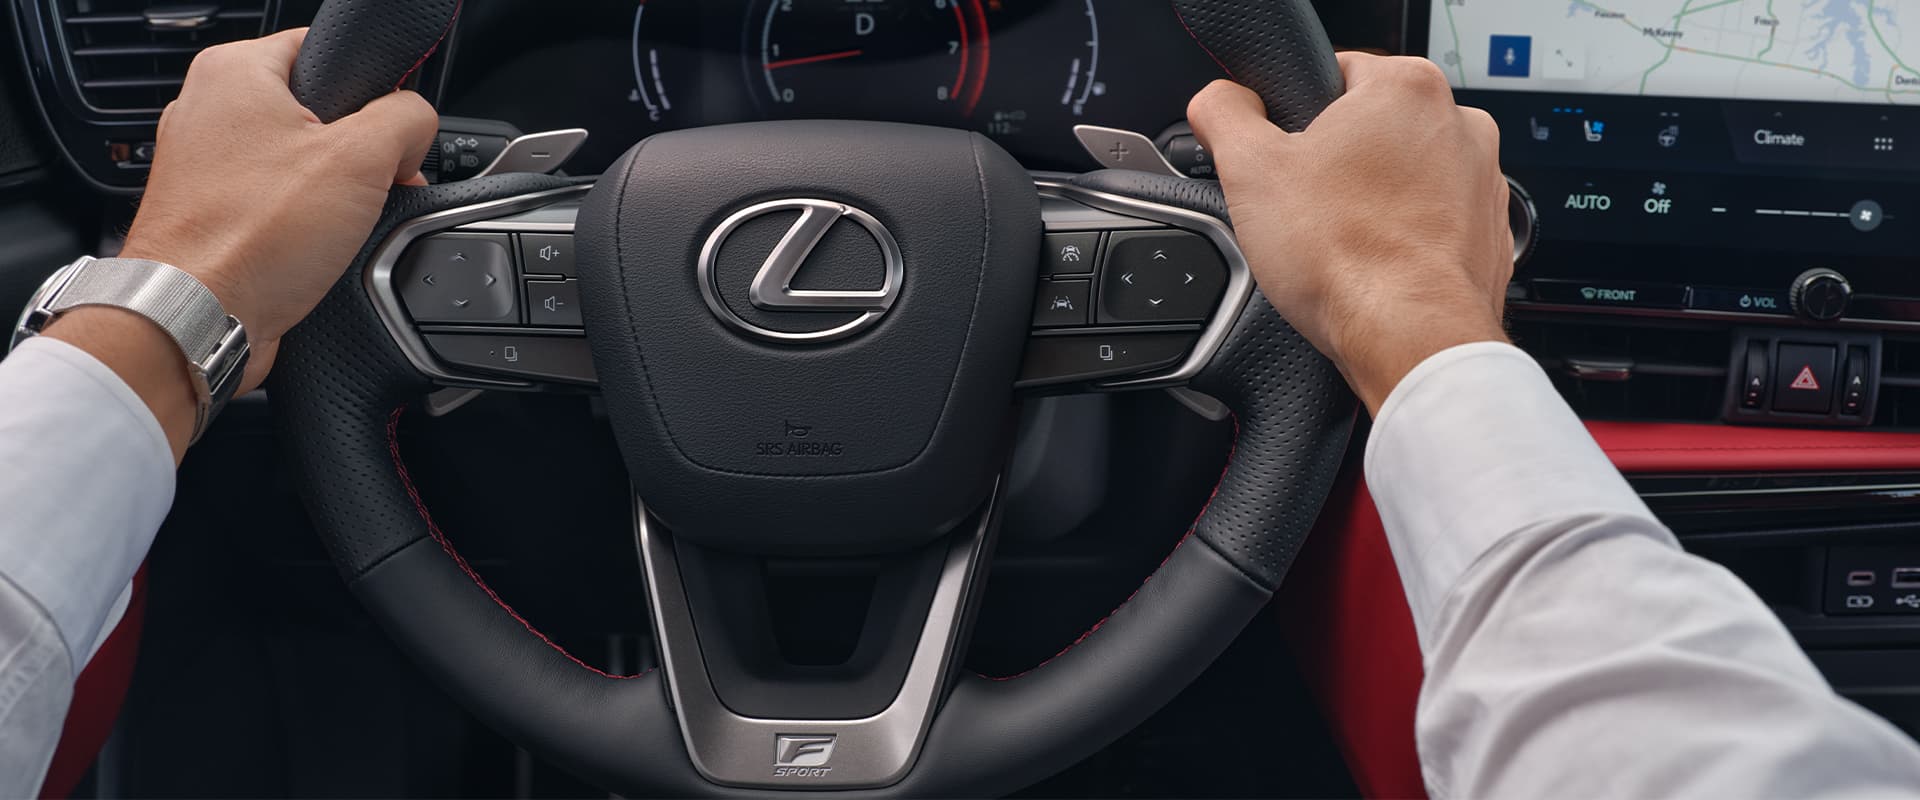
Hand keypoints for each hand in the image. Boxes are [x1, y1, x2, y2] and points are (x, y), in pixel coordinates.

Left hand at [117, 27, 438, 393]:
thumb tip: (417, 123)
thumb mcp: (362, 159)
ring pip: (300, 161)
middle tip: (376, 185)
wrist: (196, 319)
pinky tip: (315, 249)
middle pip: (319, 109)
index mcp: (234, 71)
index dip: (375, 88)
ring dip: (336, 193)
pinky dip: (303, 223)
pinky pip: (276, 202)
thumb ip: (407, 119)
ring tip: (343, 225)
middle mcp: (208, 108)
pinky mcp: (209, 212)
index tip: (390, 130)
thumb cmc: (251, 238)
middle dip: (362, 152)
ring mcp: (203, 163)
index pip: (327, 48)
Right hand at [1186, 53, 1512, 414]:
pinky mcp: (1489, 235)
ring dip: (1370, 204)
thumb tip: (1221, 102)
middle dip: (1335, 166)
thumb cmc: (1347, 256)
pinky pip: (1432, 225)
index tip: (1281, 160)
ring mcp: (1483, 182)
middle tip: (1304, 210)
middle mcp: (1460, 124)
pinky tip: (1373, 267)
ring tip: (1339, 243)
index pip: (1333, 74)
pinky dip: (1402, 241)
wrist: (1411, 337)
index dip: (1293, 119)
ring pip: (1403, 178)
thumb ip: (1224, 115)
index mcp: (1408, 87)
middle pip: (1370, 130)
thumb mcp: (1249, 170)